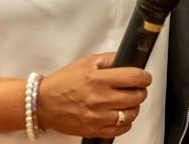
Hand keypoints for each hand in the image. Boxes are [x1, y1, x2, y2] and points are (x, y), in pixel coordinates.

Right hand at [36, 53, 150, 137]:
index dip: (145, 77)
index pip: (134, 78)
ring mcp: (98, 117)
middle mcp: (100, 99)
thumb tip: (126, 59)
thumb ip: (108, 59)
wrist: (44, 103)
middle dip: (140, 90)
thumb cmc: (62, 82)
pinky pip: (121, 129)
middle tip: (135, 88)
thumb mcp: (85, 62)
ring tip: (126, 101)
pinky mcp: (95, 130)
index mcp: (98, 79)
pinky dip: (125, 122)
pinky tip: (118, 114)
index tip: (144, 77)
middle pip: (137, 96)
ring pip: (131, 114)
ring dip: (133, 107)